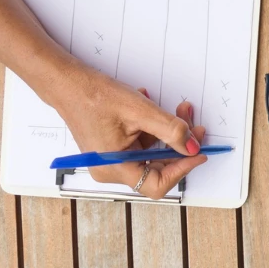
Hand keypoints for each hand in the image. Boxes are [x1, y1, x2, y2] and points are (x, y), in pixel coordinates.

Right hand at [55, 70, 207, 198]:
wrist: (70, 84)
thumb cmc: (95, 97)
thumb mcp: (140, 111)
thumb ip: (171, 131)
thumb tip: (192, 146)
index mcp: (114, 168)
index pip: (156, 184)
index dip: (182, 169)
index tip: (199, 153)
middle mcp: (112, 170)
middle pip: (158, 168)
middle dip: (180, 146)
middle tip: (195, 127)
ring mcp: (113, 160)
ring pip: (154, 154)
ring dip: (170, 132)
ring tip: (179, 109)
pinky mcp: (115, 149)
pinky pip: (143, 145)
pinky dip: (155, 128)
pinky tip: (153, 108)